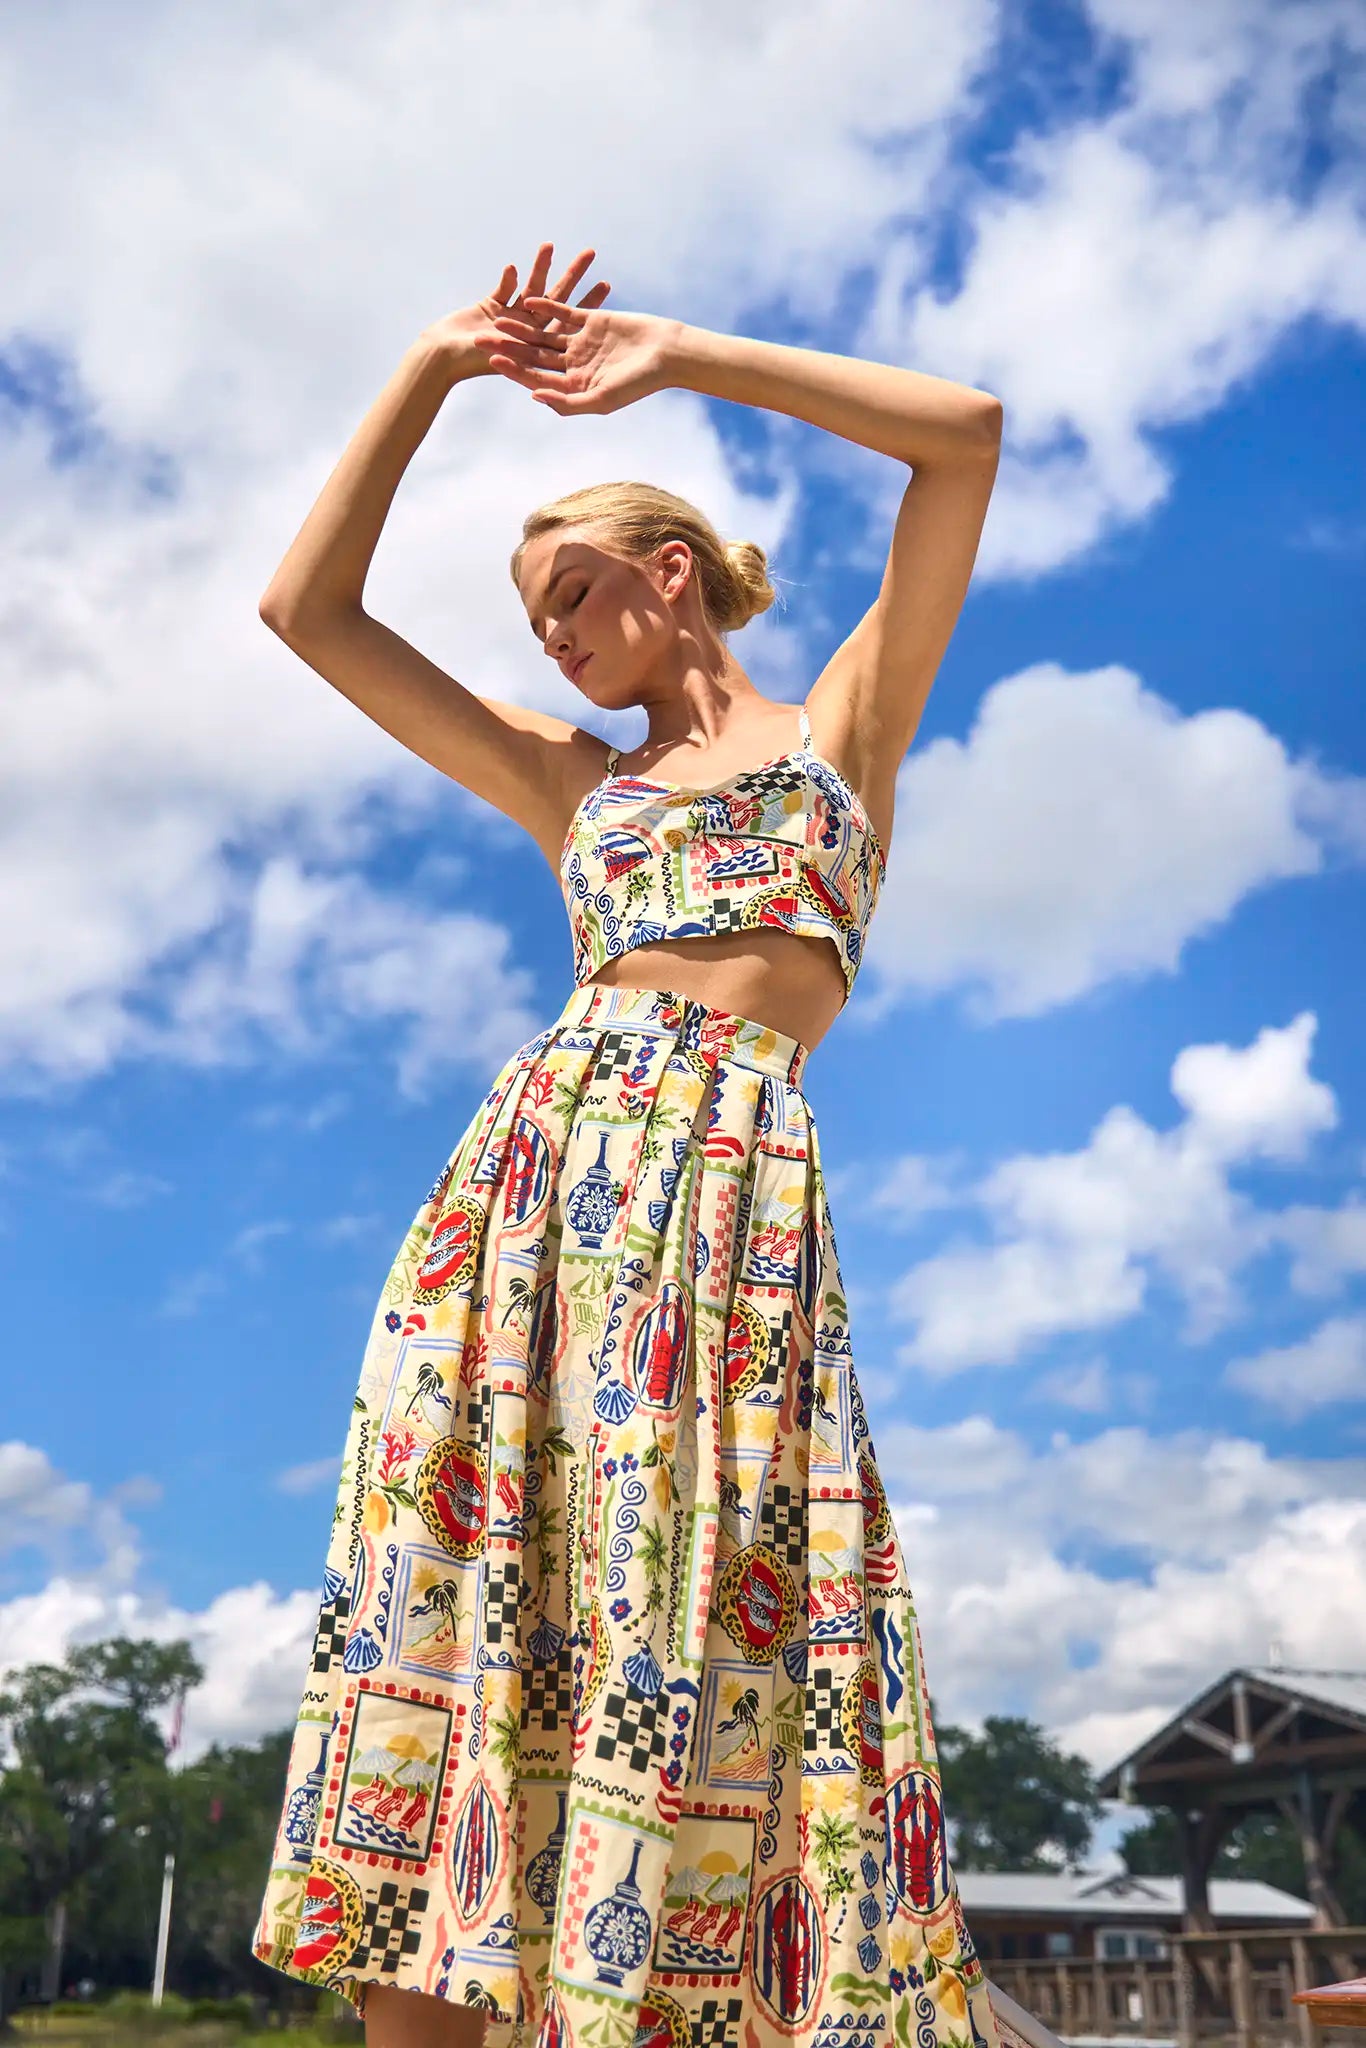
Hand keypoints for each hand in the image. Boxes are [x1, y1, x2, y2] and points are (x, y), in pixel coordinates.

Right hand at [424, 243, 611, 377]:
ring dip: (541, 267)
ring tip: (551, 244)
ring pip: (531, 288)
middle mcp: (528, 332)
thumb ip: (532, 350)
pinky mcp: (490, 306)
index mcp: (537, 346)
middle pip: (556, 300)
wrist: (440, 356)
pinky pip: (505, 288)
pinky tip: (514, 267)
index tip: (606, 286)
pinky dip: (510, 278)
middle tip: (591, 253)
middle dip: (573, 277)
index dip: (588, 304)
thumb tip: (558, 341)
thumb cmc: (470, 363)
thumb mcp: (508, 359)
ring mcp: (510, 318)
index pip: (570, 322)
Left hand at [475, 294, 683, 414]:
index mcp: (573, 386)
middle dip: (508, 347)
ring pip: (544, 334)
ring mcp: (581, 343)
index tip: (491, 359)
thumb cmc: (638, 383)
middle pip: (533, 355)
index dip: (513, 368)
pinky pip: (564, 312)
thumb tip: (534, 397)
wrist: (666, 354)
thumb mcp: (601, 399)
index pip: (536, 378)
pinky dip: (547, 306)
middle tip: (479, 337)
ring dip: (521, 326)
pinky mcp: (591, 322)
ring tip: (497, 317)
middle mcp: (573, 366)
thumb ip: (568, 402)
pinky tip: (526, 299)